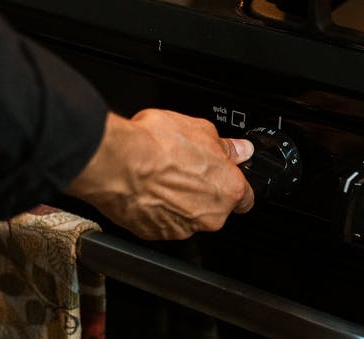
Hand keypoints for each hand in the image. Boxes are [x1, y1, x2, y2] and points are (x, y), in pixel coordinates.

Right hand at [65, 109, 254, 239]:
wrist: (118, 163)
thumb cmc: (157, 146)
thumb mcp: (201, 130)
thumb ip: (225, 145)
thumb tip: (239, 149)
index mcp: (229, 189)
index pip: (246, 197)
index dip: (234, 183)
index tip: (224, 174)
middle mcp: (209, 216)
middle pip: (215, 207)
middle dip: (203, 190)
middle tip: (185, 167)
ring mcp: (182, 228)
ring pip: (188, 216)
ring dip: (179, 200)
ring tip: (161, 175)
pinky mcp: (154, 234)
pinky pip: (162, 222)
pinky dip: (157, 209)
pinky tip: (147, 188)